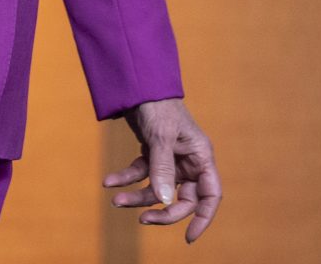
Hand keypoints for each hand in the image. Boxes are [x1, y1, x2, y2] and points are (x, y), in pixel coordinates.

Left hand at [103, 96, 220, 242]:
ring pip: (157, 190)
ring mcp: (170, 159)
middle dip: (162, 211)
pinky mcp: (152, 154)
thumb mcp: (161, 137)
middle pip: (181, 199)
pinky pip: (140, 174)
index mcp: (200, 156)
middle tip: (142, 220)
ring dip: (137, 197)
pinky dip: (126, 179)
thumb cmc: (158, 105)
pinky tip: (109, 181)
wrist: (138, 82)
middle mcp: (188, 161)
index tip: (189, 237)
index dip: (203, 218)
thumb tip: (164, 201)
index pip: (210, 195)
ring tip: (116, 199)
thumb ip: (163, 169)